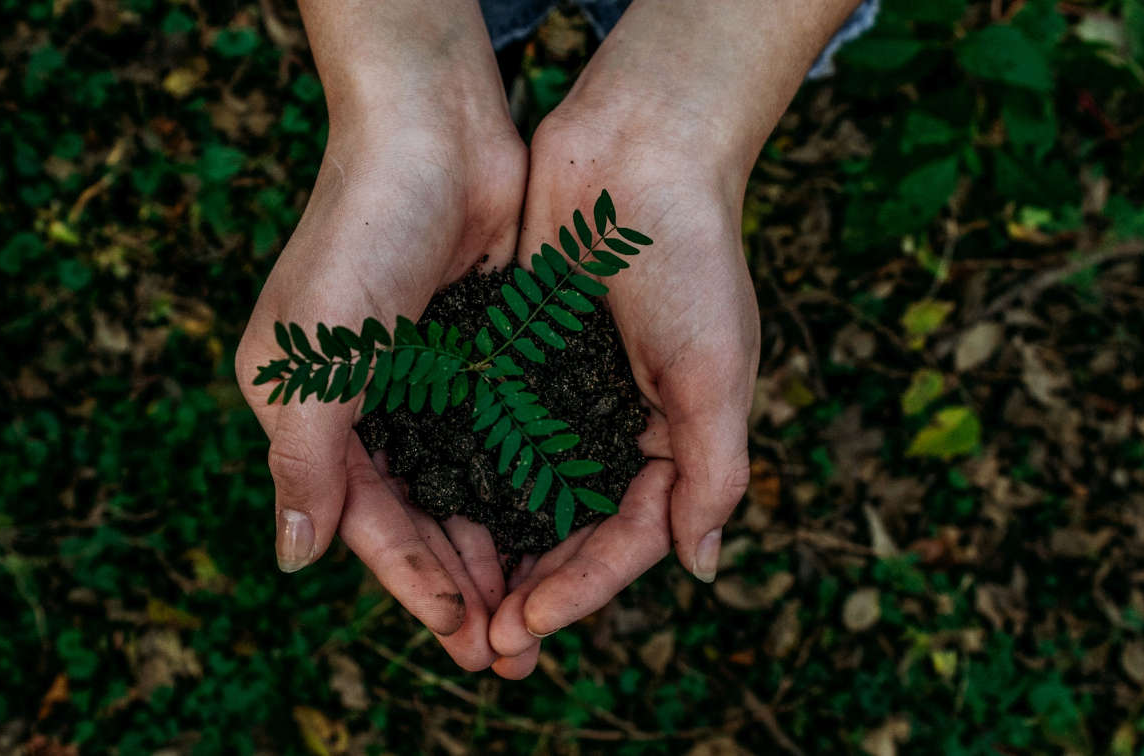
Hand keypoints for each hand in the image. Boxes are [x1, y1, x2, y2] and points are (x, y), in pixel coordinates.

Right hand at [235, 0, 525, 670]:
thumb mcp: (313, 356)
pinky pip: (502, 441)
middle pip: (417, 518)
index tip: (462, 632)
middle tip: (510, 651)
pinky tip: (559, 530)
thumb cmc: (359, 234)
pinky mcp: (481, 355)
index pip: (362, 519)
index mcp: (309, 410)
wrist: (434, 130)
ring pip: (464, 489)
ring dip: (497, 550)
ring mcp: (426, 382)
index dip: (410, 580)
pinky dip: (524, 488)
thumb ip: (304, 460)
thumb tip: (292, 560)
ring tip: (538, 610)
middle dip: (461, 586)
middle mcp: (366, 405)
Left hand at [486, 114, 757, 677]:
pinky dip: (464, 476)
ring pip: (522, 493)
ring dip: (492, 548)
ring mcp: (564, 395)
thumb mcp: (716, 372)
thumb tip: (701, 568)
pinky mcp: (517, 358)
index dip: (581, 589)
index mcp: (674, 440)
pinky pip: (488, 432)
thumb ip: (712, 472)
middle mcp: (616, 427)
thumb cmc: (691, 258)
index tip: (528, 625)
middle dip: (532, 588)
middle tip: (483, 642)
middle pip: (570, 531)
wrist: (639, 149)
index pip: (627, 538)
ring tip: (451, 599)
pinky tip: (427, 511)